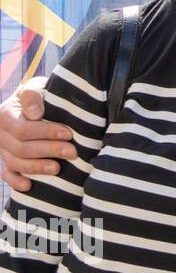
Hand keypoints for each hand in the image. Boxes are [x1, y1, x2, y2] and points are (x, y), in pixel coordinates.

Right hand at [0, 78, 75, 192]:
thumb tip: (34, 113)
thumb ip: (33, 94)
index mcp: (4, 114)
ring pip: (15, 163)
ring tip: (58, 168)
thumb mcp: (37, 86)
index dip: (45, 132)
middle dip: (48, 150)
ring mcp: (3, 149)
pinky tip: (30, 185)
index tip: (68, 133)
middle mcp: (0, 133)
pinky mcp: (8, 161)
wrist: (37, 104)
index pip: (22, 129)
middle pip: (20, 148)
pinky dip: (16, 181)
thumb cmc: (41, 95)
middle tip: (72, 152)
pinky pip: (7, 174)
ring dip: (36, 167)